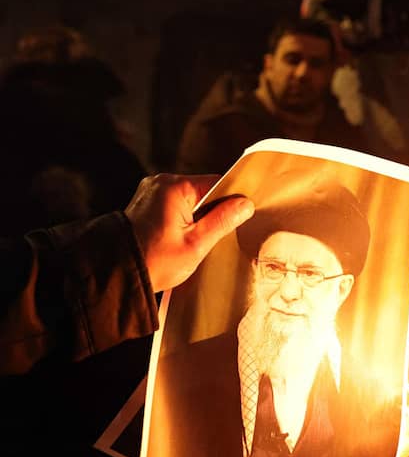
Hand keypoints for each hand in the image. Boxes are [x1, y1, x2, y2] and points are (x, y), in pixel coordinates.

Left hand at [125, 173, 253, 292]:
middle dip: (212, 213)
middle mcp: (161, 182)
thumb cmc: (154, 261)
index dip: (230, 202)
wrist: (115, 273)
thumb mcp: (196, 244)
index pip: (218, 183)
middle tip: (210, 237)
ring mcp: (151, 192)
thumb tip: (245, 204)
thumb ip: (223, 221)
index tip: (235, 221)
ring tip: (192, 240)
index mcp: (174, 187)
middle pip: (204, 191)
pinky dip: (183, 220)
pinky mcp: (146, 203)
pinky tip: (180, 238)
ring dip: (198, 218)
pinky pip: (176, 206)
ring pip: (191, 200)